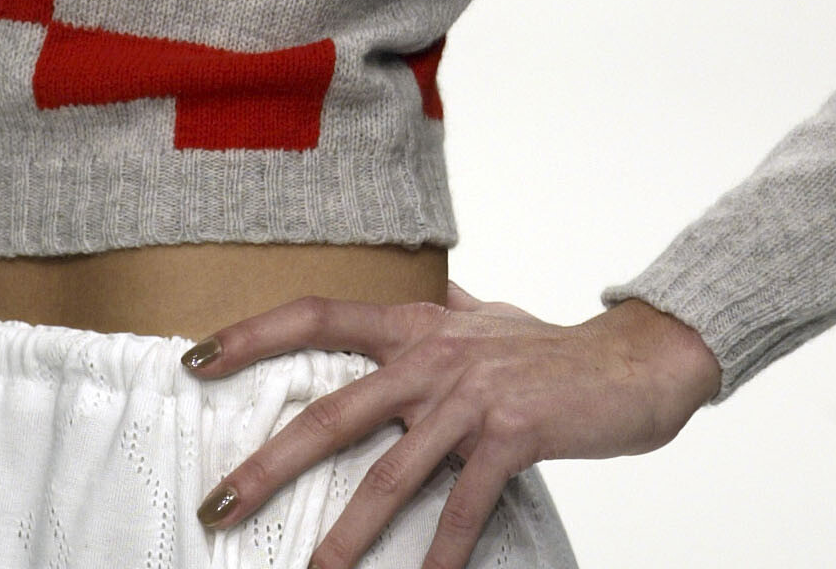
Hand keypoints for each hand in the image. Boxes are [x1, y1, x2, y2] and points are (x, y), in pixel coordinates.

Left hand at [184, 283, 720, 568]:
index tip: (198, 361)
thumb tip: (423, 293)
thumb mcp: (487, 317)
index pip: (317, 316)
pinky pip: (463, 504)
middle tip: (220, 504)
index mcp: (417, 325)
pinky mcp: (512, 435)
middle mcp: (434, 355)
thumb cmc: (552, 346)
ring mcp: (472, 396)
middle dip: (271, 464)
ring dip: (347, 534)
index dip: (254, 334)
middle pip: (333, 410)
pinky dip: (440, 552)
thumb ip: (446, 310)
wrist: (636, 360)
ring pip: (390, 472)